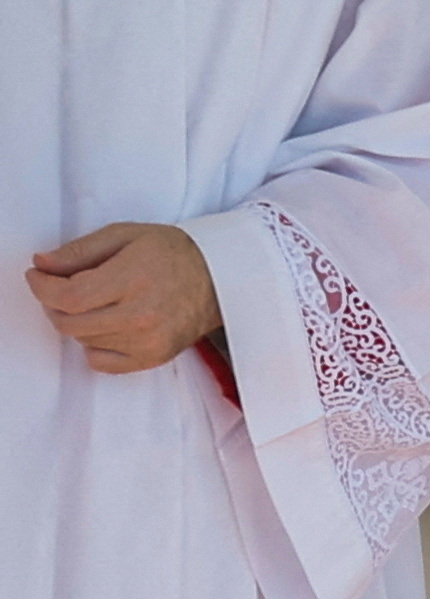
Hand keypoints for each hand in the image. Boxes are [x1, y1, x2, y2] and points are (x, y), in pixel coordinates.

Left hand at [29, 221, 219, 373]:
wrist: (222, 277)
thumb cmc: (175, 252)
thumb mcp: (125, 235)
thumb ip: (80, 250)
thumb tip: (42, 264)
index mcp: (131, 280)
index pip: (67, 297)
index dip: (41, 287)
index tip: (37, 276)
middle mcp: (140, 316)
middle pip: (69, 323)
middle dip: (53, 304)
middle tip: (58, 289)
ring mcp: (148, 341)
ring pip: (83, 341)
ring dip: (76, 322)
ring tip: (91, 303)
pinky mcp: (154, 357)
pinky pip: (102, 363)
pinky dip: (93, 347)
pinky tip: (104, 327)